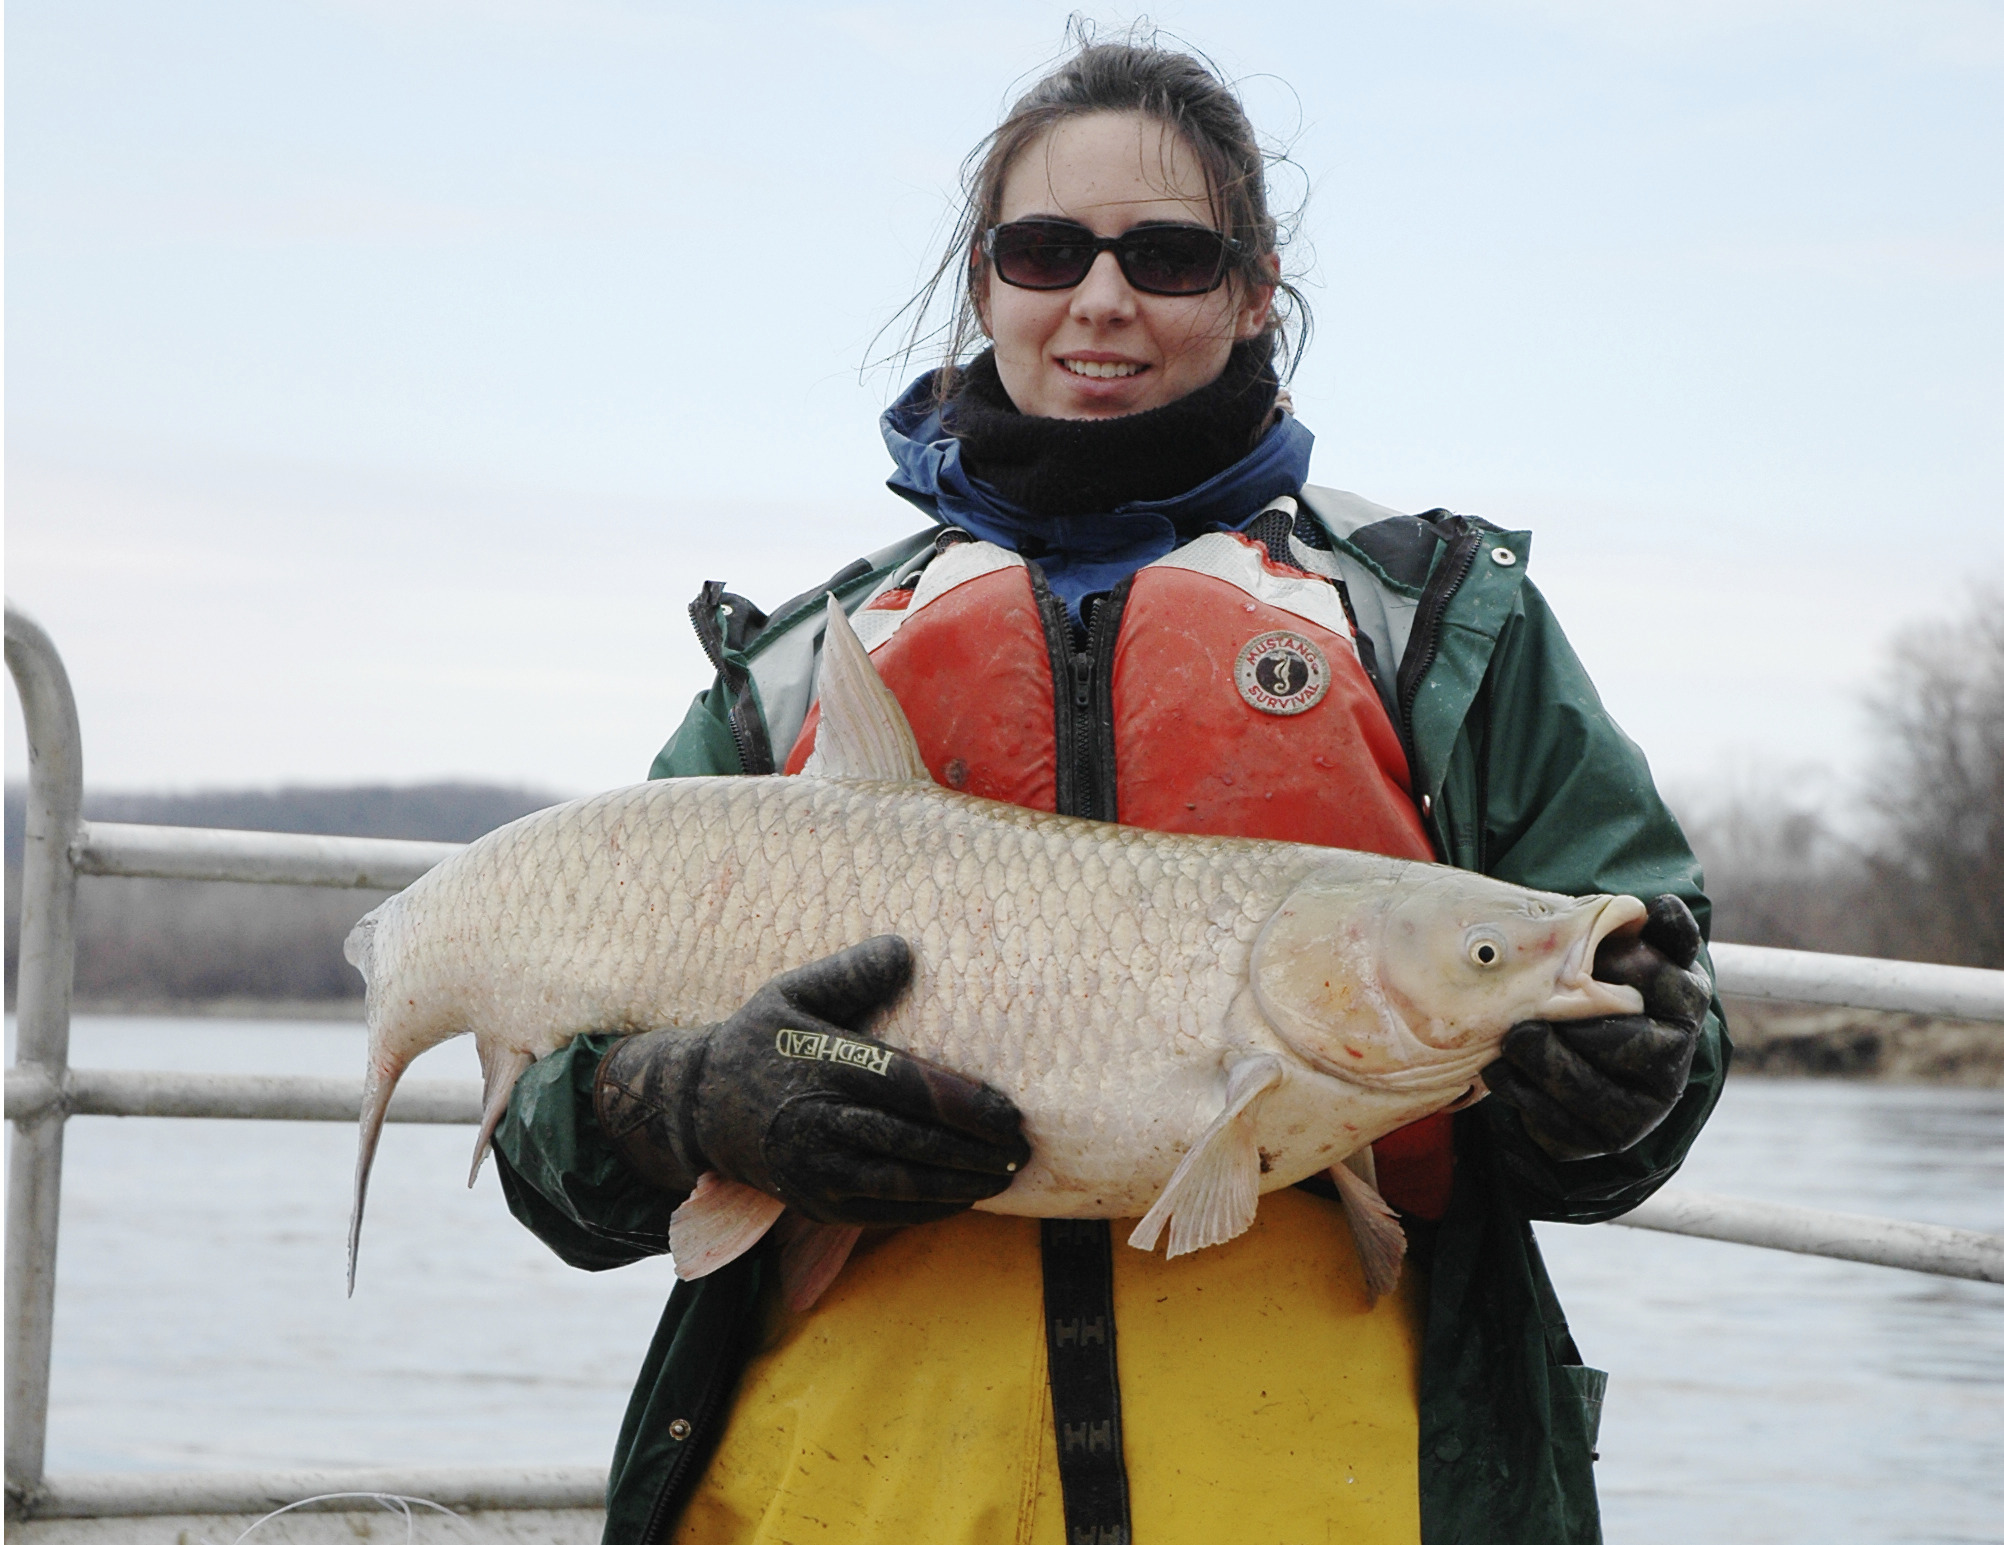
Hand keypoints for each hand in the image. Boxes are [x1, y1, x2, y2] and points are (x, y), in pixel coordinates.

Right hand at [594, 935, 1030, 1224]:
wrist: (698, 1107)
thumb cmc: (758, 1040)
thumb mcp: (791, 993)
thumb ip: (850, 973)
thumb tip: (905, 949)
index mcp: (822, 1064)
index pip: (908, 1087)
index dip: (964, 1104)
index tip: (1009, 1111)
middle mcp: (818, 1121)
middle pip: (913, 1140)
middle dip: (975, 1149)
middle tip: (1022, 1147)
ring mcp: (815, 1169)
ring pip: (902, 1183)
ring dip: (961, 1183)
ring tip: (1005, 1174)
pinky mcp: (814, 1204)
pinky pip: (882, 1212)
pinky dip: (929, 1207)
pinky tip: (963, 1197)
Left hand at [1484, 895, 1712, 1161]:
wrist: (1584, 1059)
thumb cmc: (1607, 988)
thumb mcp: (1634, 954)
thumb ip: (1653, 930)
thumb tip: (1663, 906)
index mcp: (1683, 1016)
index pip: (1677, 990)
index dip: (1638, 971)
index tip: (1598, 958)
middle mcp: (1669, 1071)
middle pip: (1629, 1048)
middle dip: (1578, 1026)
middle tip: (1533, 1011)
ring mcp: (1634, 1114)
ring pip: (1591, 1095)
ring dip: (1544, 1063)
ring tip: (1512, 1038)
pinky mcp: (1594, 1141)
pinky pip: (1558, 1126)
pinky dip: (1523, 1095)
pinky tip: (1498, 1067)